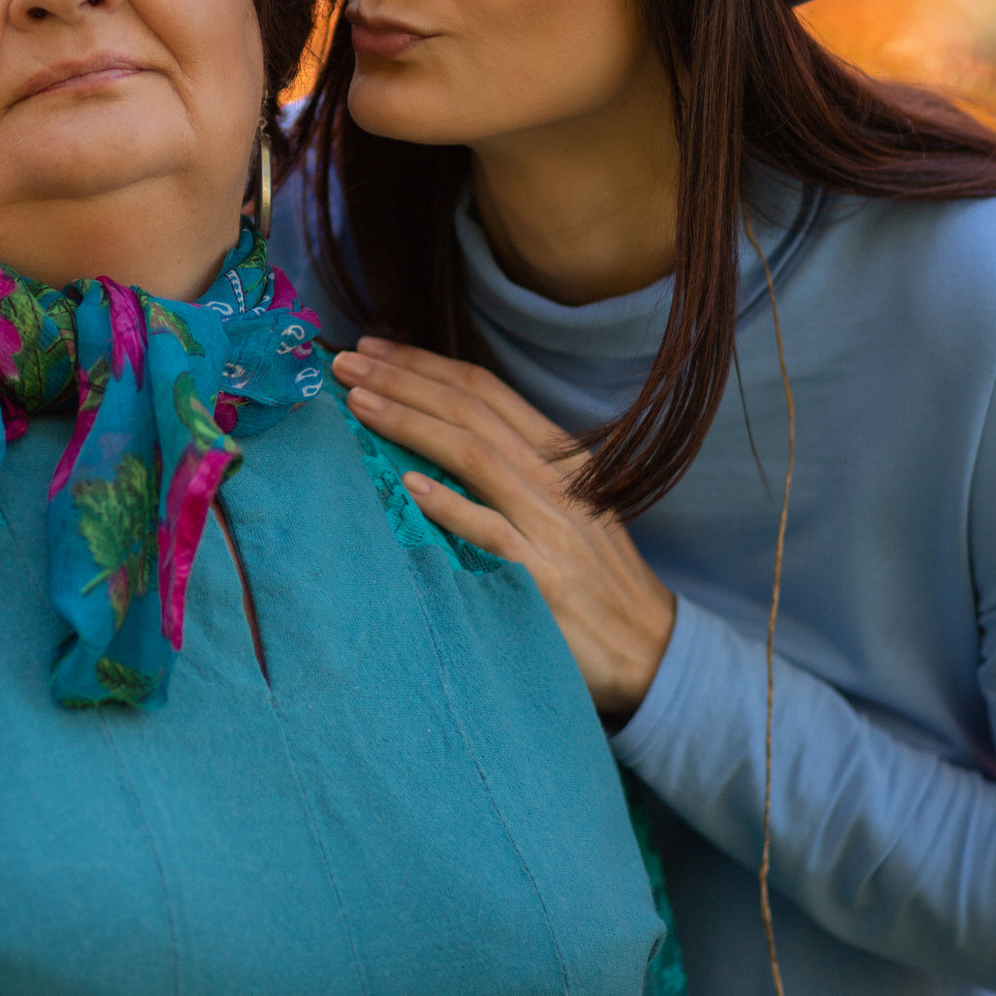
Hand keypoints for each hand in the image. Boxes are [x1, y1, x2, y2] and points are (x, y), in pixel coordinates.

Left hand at [331, 337, 675, 719]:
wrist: (651, 648)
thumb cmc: (596, 578)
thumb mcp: (566, 506)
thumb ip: (513, 469)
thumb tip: (439, 436)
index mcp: (559, 455)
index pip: (484, 390)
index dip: (425, 363)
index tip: (373, 347)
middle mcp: (555, 478)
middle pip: (469, 410)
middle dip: (402, 379)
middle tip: (345, 361)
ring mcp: (551, 524)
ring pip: (473, 455)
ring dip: (410, 422)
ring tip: (358, 403)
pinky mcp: (544, 575)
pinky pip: (490, 531)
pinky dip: (449, 504)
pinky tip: (407, 485)